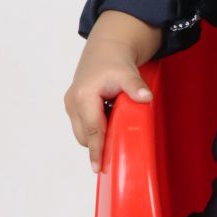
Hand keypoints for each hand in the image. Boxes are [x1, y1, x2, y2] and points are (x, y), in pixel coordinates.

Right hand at [64, 39, 154, 173]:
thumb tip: (146, 98)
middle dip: (99, 145)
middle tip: (117, 151)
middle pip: (86, 135)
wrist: (106, 49)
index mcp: (83, 96)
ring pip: (84, 132)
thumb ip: (135, 87)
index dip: (97, 150)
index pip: (93, 130)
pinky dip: (97, 128)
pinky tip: (110, 119)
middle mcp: (72, 102)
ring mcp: (71, 105)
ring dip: (98, 135)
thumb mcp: (127, 73)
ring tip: (116, 125)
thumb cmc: (115, 61)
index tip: (98, 167)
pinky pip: (85, 125)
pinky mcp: (73, 106)